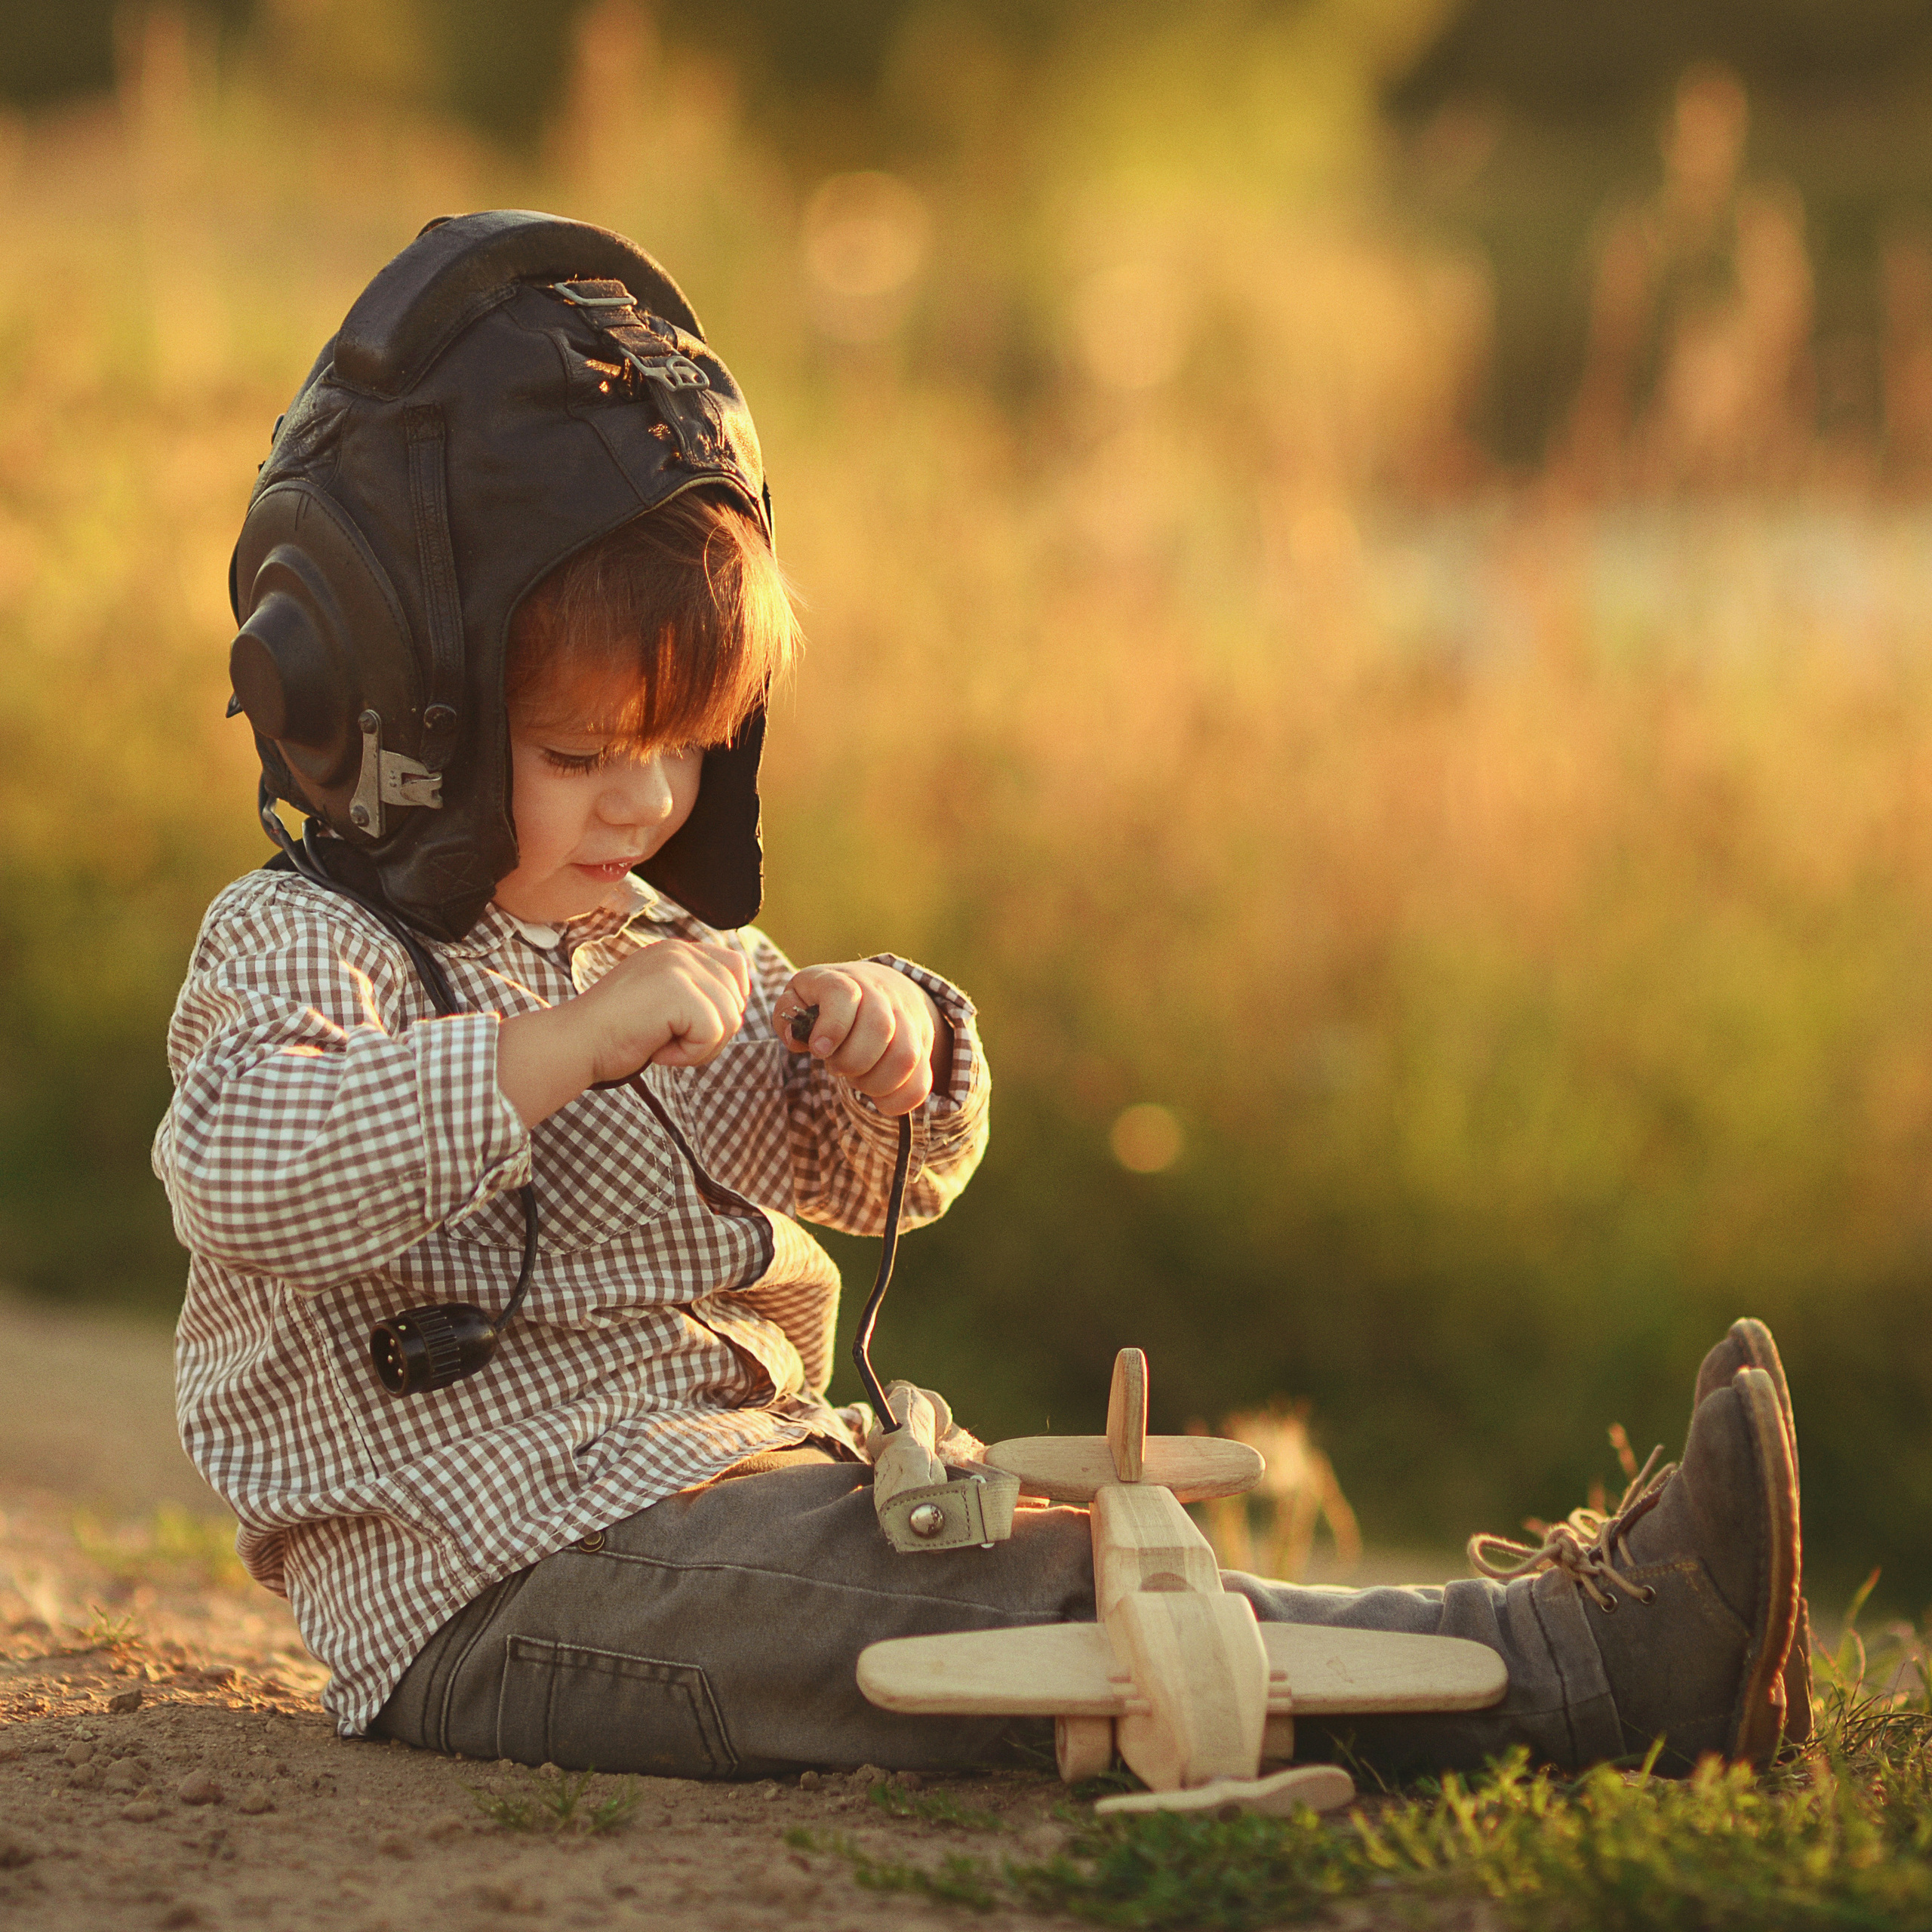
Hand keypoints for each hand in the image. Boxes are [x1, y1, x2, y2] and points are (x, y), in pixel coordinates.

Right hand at [497, 938, 749, 1125]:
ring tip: (660, 1043)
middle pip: (737, 999)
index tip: (689, 1024)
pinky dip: (689, 1054)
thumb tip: (740, 1004)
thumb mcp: (659, 998)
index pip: (736, 969)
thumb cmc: (614, 1031)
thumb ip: (694, 990)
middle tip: (667, 1040)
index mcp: (677, 950)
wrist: (574, 1043)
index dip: (726, 1005)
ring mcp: (679, 968)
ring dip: (699, 1047)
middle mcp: (681, 952)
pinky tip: (657, 1049)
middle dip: (711, 1033)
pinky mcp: (678, 993)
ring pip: (730, 1019)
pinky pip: (713, 1034)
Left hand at [774, 961, 950, 1116]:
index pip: (844, 994)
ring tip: (858, 1080)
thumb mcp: (801, 996)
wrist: (883, 987)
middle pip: (880, 1027)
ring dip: (875, 1082)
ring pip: (905, 1057)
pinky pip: (921, 1081)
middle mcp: (882, 996)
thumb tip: (796, 1039)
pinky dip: (898, 1099)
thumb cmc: (829, 1000)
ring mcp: (908, 1021)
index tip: (819, 1050)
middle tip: (837, 1066)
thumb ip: (788, 1014)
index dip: (832, 1026)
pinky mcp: (923, 1048)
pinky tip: (879, 1098)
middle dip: (852, 1060)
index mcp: (846, 981)